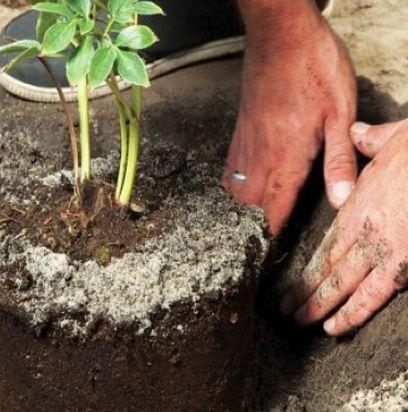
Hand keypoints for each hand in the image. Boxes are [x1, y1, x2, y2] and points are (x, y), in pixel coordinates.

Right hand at [222, 5, 357, 234]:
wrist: (279, 37)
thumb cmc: (314, 69)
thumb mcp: (340, 113)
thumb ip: (339, 160)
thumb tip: (341, 200)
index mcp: (286, 157)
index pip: (273, 210)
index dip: (269, 237)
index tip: (264, 258)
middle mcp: (259, 157)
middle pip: (247, 207)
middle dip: (249, 231)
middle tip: (251, 248)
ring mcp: (245, 144)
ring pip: (233, 191)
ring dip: (237, 213)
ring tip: (240, 229)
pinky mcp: (239, 131)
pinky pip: (228, 170)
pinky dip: (229, 189)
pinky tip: (236, 191)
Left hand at [281, 119, 407, 335]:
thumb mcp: (394, 137)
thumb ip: (370, 142)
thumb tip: (358, 133)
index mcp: (358, 204)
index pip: (326, 244)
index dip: (309, 267)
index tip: (294, 282)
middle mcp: (363, 229)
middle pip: (327, 268)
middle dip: (306, 291)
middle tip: (286, 311)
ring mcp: (383, 248)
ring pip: (342, 284)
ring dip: (319, 306)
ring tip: (300, 322)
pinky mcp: (405, 263)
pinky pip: (375, 295)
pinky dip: (353, 313)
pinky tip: (335, 328)